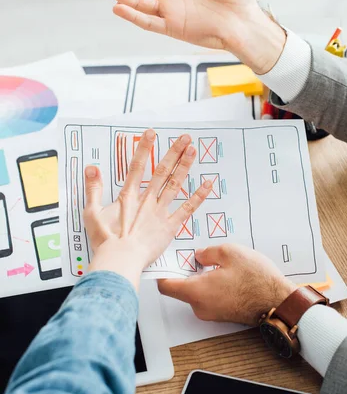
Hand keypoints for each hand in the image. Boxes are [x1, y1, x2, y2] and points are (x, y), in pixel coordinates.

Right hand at [83, 129, 210, 288]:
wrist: (120, 260)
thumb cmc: (105, 240)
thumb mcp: (92, 212)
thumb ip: (92, 189)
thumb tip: (91, 168)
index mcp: (128, 196)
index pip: (137, 166)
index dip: (144, 148)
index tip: (152, 133)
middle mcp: (147, 200)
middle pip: (162, 171)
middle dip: (173, 152)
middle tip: (185, 137)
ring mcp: (160, 212)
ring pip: (174, 184)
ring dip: (185, 166)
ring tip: (193, 151)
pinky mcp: (170, 226)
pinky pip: (187, 209)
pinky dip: (198, 196)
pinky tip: (208, 184)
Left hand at [158, 244, 295, 325]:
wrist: (278, 302)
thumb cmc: (256, 280)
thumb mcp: (230, 252)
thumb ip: (208, 252)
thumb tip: (199, 255)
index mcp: (196, 291)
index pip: (165, 286)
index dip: (163, 272)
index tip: (165, 261)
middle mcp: (200, 307)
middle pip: (180, 288)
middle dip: (187, 271)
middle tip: (198, 256)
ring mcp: (211, 313)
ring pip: (196, 292)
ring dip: (202, 278)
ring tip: (219, 264)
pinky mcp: (222, 314)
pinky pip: (209, 298)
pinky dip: (212, 286)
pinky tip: (227, 275)